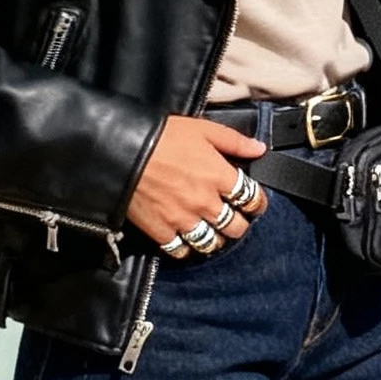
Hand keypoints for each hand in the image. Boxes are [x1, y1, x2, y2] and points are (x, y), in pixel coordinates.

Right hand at [126, 116, 268, 250]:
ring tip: (212, 231)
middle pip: (236, 227)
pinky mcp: (161, 231)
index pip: (252, 199)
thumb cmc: (162, 135)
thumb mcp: (202, 128)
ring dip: (216, 239)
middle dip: (239, 224)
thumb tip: (259, 149)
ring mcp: (184, 219)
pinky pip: (181, 250)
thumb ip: (234, 141)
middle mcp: (206, 202)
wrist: (121, 149)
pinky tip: (186, 240)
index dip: (257, 203)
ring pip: (212, 243)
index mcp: (219, 176)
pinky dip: (186, 248)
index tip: (255, 204)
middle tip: (234, 219)